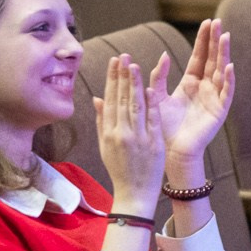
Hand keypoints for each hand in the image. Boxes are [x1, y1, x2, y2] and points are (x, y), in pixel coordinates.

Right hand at [92, 53, 164, 212]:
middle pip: (121, 100)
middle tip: (124, 56)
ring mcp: (138, 138)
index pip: (110, 100)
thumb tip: (97, 98)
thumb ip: (102, 121)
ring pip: (135, 106)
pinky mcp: (153, 144)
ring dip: (135, 85)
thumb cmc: (119, 170)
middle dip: (122, 76)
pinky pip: (152, 120)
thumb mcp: (105, 146)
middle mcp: (121, 133)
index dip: (112, 80)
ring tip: (134, 66)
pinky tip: (150, 88)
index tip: (114, 62)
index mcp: (109, 133)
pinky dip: (150, 104)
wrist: (134, 194)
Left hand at [149, 19, 234, 169]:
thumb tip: (163, 55)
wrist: (170, 152)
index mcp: (190, 84)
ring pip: (221, 72)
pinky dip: (228, 80)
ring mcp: (214, 99)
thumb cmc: (163, 127)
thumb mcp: (157, 97)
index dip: (204, 40)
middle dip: (215, 41)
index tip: (208, 22)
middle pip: (212, 60)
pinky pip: (226, 93)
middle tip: (219, 21)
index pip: (199, 57)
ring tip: (226, 36)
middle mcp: (205, 89)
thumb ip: (158, 77)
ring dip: (224, 54)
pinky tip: (229, 66)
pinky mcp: (219, 111)